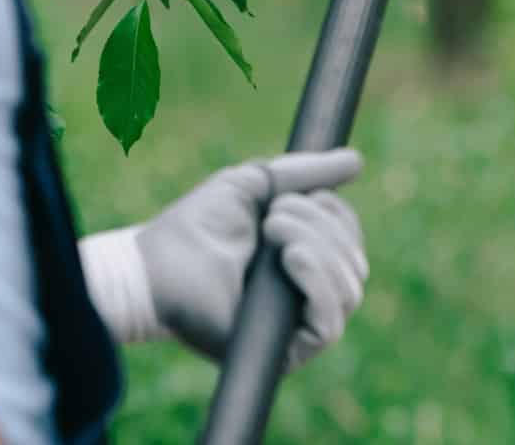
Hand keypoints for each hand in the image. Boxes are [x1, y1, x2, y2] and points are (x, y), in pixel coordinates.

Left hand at [82, 148, 366, 368]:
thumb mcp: (256, 186)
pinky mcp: (288, 353)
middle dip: (321, 226)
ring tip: (273, 230)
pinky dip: (318, 284)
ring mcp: (299, 327)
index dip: (335, 213)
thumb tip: (357, 160)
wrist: (157, 266)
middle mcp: (308, 295)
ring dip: (318, 248)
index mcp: (305, 258)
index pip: (350, 240)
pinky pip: (329, 324)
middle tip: (273, 216)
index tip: (292, 197)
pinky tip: (293, 257)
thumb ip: (305, 174)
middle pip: (353, 262)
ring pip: (347, 289)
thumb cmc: (198, 226)